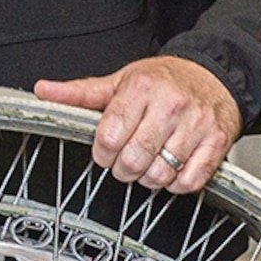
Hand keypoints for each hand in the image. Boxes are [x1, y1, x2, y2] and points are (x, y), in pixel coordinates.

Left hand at [34, 56, 242, 193]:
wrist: (216, 76)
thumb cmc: (165, 81)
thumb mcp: (121, 81)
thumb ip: (81, 92)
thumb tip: (44, 90)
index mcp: (142, 88)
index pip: (108, 138)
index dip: (102, 153)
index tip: (107, 150)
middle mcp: (171, 105)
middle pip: (133, 160)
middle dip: (124, 168)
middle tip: (127, 160)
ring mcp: (196, 125)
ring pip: (160, 174)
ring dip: (149, 178)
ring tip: (150, 162)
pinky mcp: (216, 143)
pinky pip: (189, 182)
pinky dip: (176, 184)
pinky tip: (172, 168)